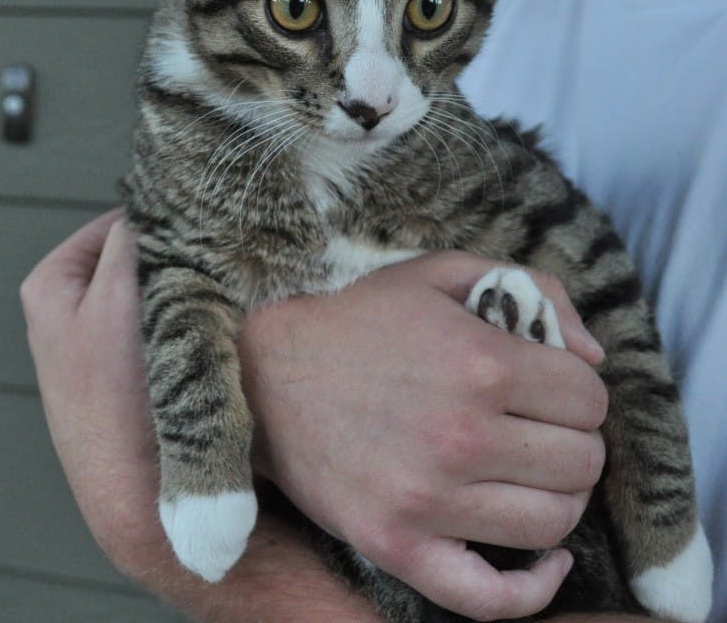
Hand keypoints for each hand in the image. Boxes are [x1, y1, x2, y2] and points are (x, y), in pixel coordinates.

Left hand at [21, 212, 380, 621]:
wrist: (140, 495)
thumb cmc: (119, 398)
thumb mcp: (119, 298)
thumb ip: (132, 238)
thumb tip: (156, 196)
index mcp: (51, 284)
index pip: (119, 223)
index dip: (164, 221)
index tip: (202, 225)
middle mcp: (70, 310)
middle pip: (138, 256)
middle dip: (176, 255)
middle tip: (214, 258)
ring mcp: (104, 342)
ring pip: (157, 289)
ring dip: (186, 287)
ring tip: (215, 292)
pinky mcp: (134, 370)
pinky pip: (168, 323)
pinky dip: (189, 318)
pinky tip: (211, 328)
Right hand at [240, 251, 608, 621]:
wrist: (265, 367)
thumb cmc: (359, 317)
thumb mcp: (440, 271)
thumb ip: (530, 287)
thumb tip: (594, 355)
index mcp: (481, 363)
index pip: (589, 399)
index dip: (579, 391)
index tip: (553, 388)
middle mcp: (462, 436)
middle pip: (581, 462)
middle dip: (574, 440)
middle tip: (540, 427)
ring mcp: (428, 500)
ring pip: (552, 522)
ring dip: (558, 498)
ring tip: (530, 474)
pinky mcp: (396, 545)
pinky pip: (491, 598)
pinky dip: (534, 588)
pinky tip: (548, 560)